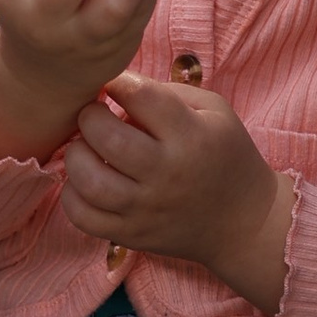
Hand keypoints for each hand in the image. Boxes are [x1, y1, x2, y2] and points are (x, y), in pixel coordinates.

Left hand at [63, 74, 291, 310]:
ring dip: (76, 155)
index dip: (117, 81)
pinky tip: (84, 181)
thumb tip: (117, 89)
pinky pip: (84, 218)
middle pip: (107, 139)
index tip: (112, 83)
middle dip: (89, 117)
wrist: (244, 222)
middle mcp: (166, 174)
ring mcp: (146, 209)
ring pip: (89, 182)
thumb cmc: (226, 156)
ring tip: (85, 147)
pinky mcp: (132, 235)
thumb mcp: (215, 111)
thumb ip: (168, 93)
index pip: (140, 96)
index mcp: (190, 136)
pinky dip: (72, 196)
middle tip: (93, 115)